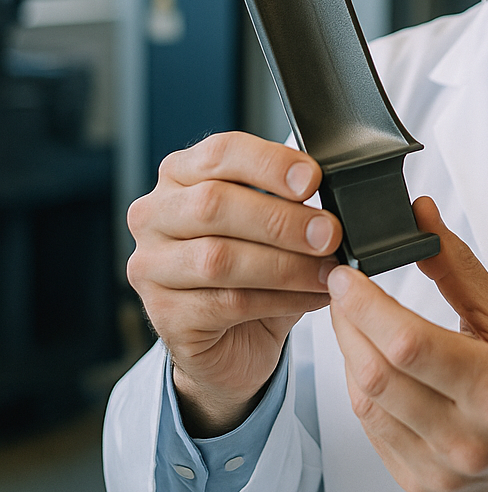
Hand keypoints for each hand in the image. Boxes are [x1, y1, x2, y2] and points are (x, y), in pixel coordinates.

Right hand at [126, 132, 341, 435]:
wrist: (232, 339)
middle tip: (329, 233)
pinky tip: (312, 296)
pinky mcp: (163, 315)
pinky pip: (227, 303)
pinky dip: (280, 299)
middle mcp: (155, 215)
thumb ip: (290, 196)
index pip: (220, 152)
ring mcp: (151, 267)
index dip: (269, 163)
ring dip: (285, 264)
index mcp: (181, 174)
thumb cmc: (251, 266)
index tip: (313, 180)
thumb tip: (333, 187)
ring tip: (327, 270)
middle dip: (281, 219)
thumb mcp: (270, 218)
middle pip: (213, 204)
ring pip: (219, 258)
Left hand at [328, 197, 487, 491]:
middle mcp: (466, 437)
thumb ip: (457, 267)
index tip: (347, 276)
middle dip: (347, 322)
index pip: (409, 344)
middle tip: (342, 289)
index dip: (366, 305)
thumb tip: (421, 217)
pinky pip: (371, 429)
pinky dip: (362, 387)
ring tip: (354, 319)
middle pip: (377, 375)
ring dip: (349, 353)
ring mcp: (439, 467)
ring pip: (365, 402)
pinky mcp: (418, 483)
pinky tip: (369, 360)